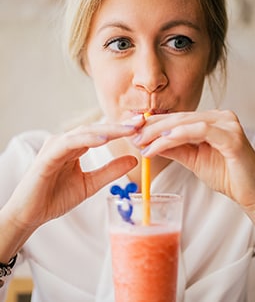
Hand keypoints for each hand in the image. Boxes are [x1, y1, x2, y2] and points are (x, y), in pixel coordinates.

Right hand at [7, 119, 144, 228]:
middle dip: (119, 125)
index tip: (142, 127)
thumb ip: (110, 171)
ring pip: (85, 132)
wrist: (32, 214)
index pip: (102, 134)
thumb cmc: (57, 197)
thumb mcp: (90, 184)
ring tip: (128, 129)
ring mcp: (56, 146)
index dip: (122, 130)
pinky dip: (86, 139)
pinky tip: (104, 139)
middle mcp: (66, 142)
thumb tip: (134, 159)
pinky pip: (69, 143)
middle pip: (96, 129)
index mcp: (76, 147)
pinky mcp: (48, 155)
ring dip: (108, 130)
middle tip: (140, 121)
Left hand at [134, 110, 254, 208]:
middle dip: (152, 128)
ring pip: (186, 123)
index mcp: (211, 120)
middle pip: (179, 118)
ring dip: (160, 133)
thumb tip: (150, 143)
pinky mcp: (232, 136)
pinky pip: (199, 132)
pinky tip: (160, 143)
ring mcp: (228, 123)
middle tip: (133, 137)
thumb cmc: (224, 175)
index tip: (134, 132)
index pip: (177, 119)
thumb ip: (173, 148)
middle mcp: (220, 116)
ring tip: (141, 142)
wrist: (249, 193)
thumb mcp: (192, 159)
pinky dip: (177, 136)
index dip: (154, 124)